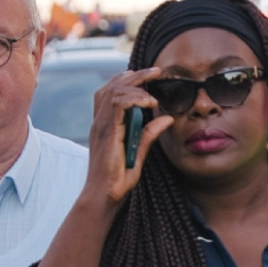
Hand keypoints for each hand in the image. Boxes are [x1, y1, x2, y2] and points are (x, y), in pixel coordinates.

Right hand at [85, 68, 173, 203]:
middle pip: (112, 85)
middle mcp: (100, 122)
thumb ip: (150, 134)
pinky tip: (149, 103)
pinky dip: (135, 98)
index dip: (128, 79)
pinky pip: (118, 104)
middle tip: (156, 71)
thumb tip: (168, 118)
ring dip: (136, 86)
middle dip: (136, 75)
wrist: (104, 195)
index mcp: (104, 124)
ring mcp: (101, 126)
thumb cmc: (118, 179)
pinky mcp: (107, 132)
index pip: (111, 91)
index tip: (149, 75)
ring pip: (114, 91)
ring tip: (153, 91)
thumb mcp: (139, 152)